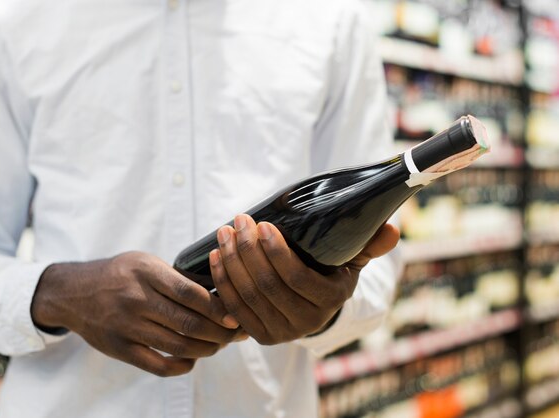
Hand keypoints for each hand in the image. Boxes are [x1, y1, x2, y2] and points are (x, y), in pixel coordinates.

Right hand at [31, 252, 244, 376]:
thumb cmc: (120, 274)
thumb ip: (177, 277)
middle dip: (220, 332)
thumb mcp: (145, 262)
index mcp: (146, 272)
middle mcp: (135, 299)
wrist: (73, 293)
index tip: (235, 314)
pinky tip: (194, 358)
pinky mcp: (120, 349)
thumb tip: (220, 292)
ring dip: (207, 349)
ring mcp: (127, 327)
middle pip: (188, 323)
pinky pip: (158, 366)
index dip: (217, 307)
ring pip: (178, 346)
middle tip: (237, 333)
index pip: (189, 293)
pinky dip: (182, 365)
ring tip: (220, 344)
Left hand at [209, 214, 398, 344]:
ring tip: (224, 233)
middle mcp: (307, 322)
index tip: (262, 224)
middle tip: (238, 222)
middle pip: (268, 285)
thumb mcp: (353, 259)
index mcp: (330, 300)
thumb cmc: (332, 273)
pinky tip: (215, 256)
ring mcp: (281, 332)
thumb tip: (392, 230)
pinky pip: (234, 308)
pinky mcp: (260, 336)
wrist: (315, 309)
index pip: (297, 278)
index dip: (276, 252)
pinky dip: (222, 282)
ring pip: (248, 295)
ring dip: (231, 262)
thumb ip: (369, 244)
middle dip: (248, 250)